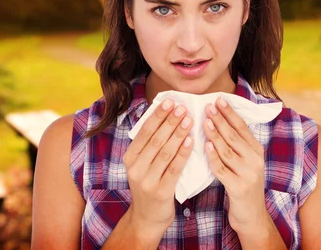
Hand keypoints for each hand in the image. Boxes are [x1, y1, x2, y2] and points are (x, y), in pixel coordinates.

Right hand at [122, 98, 192, 244]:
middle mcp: (135, 168)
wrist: (147, 218)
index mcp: (130, 158)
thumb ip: (149, 146)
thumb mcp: (142, 165)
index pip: (144, 132)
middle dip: (170, 121)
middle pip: (155, 139)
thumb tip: (163, 117)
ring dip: (178, 134)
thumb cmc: (149, 185)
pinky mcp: (161, 191)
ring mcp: (147, 180)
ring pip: (165, 152)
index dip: (157, 116)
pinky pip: (174, 168)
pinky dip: (183, 153)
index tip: (170, 102)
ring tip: (189, 120)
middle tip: (182, 107)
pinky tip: (191, 141)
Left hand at [203, 97, 269, 234]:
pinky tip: (205, 147)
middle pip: (234, 135)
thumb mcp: (246, 161)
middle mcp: (255, 159)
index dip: (230, 112)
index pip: (242, 126)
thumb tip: (220, 121)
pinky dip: (213, 157)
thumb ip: (237, 144)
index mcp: (257, 150)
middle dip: (220, 120)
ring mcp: (248, 173)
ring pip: (227, 150)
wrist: (252, 215)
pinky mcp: (238, 187)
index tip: (218, 99)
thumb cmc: (244, 183)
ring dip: (215, 135)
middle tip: (207, 106)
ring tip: (205, 122)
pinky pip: (222, 169)